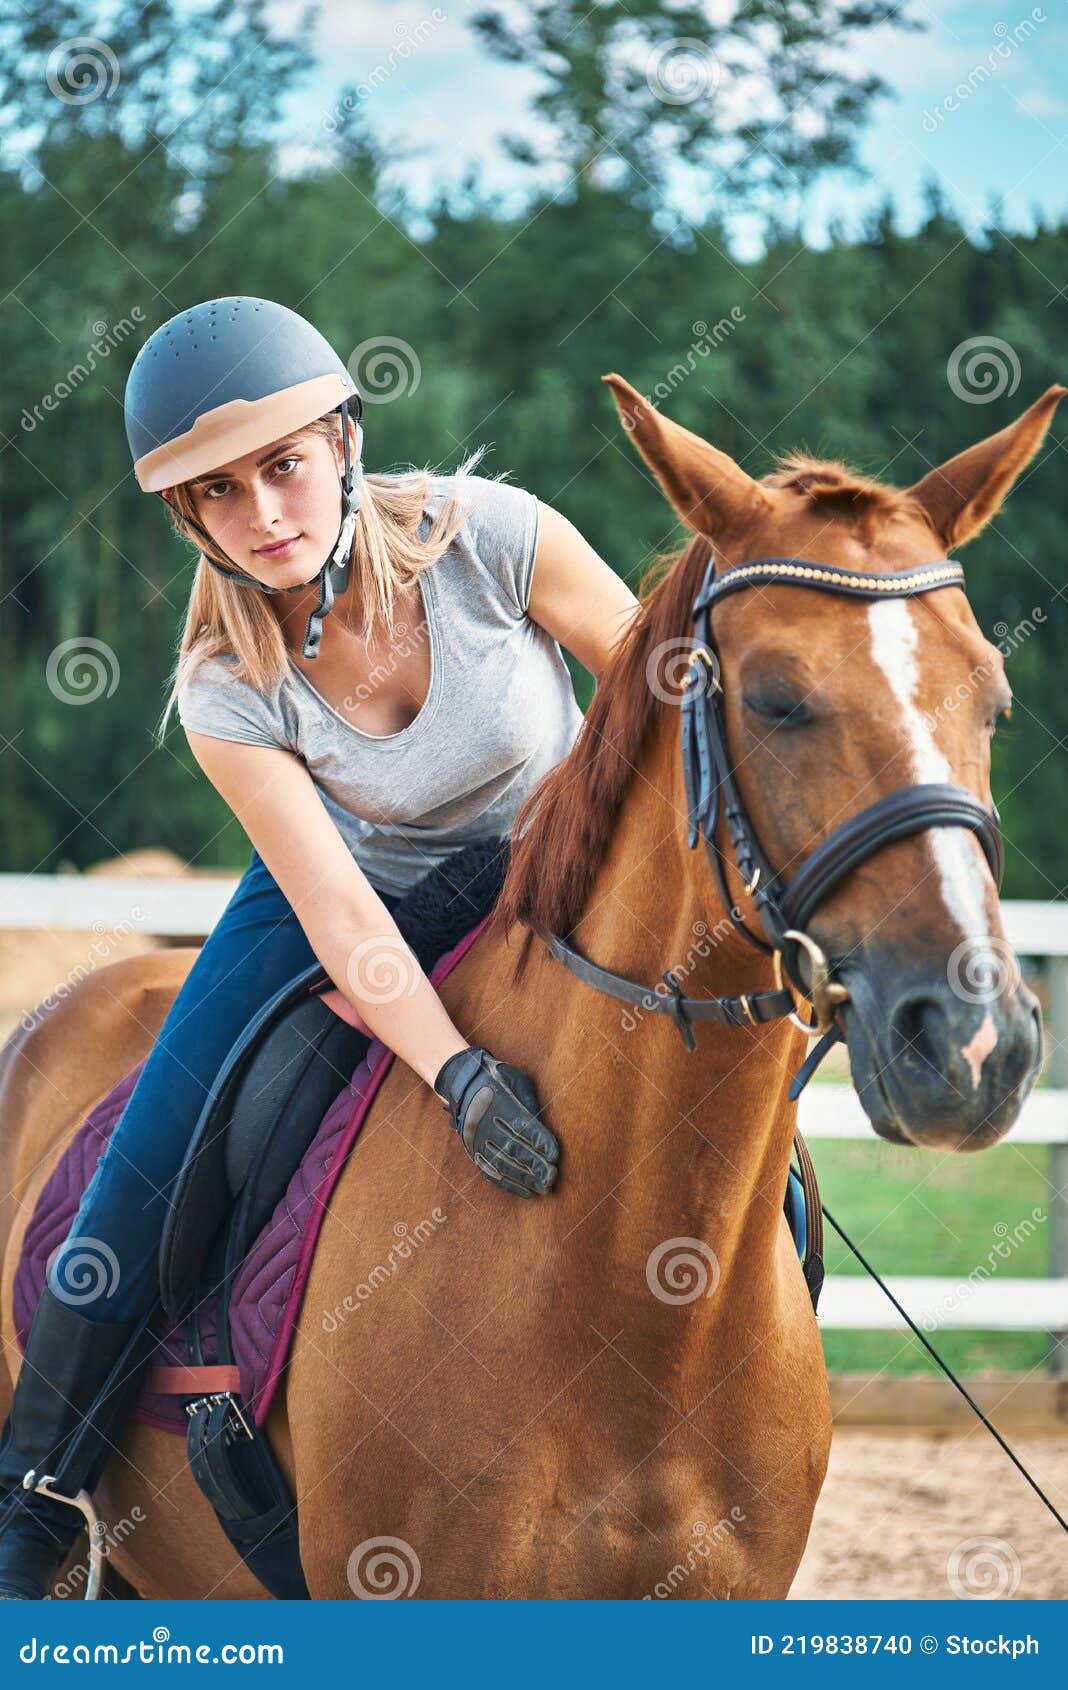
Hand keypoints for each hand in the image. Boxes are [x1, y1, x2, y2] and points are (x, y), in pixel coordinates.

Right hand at [433, 1046, 559, 1197]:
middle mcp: (486, 1124)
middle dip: (535, 1165)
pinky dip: (509, 1184)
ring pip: (504, 1164)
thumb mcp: (516, 1081)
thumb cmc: (497, 1079)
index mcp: (498, 1104)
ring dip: (525, 1178)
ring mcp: (477, 1140)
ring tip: (544, 1187)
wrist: (462, 1082)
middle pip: (514, 1149)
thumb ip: (530, 1103)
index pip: (523, 1127)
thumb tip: (544, 1128)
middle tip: (552, 1176)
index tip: (554, 1155)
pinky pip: (491, 1172)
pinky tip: (525, 1191)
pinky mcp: (474, 1151)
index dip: (540, 1142)